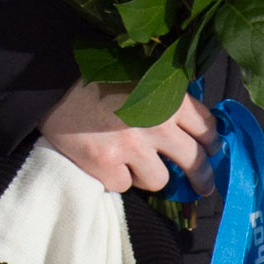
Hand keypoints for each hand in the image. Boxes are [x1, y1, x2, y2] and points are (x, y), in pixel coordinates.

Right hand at [39, 79, 219, 195]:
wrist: (52, 82)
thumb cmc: (98, 78)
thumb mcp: (142, 77)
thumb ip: (167, 100)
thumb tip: (191, 130)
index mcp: (168, 97)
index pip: (207, 128)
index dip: (211, 144)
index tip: (210, 152)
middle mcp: (156, 123)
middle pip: (194, 161)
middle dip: (201, 177)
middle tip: (202, 185)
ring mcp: (131, 146)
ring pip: (159, 180)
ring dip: (148, 175)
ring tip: (132, 162)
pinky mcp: (106, 164)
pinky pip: (124, 185)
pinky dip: (116, 178)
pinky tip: (105, 161)